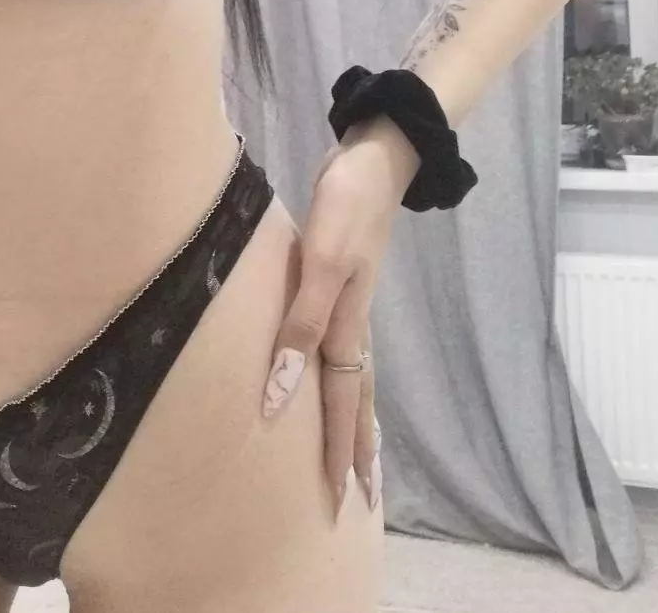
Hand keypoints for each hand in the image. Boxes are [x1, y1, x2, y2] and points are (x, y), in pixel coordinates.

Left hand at [260, 116, 419, 517]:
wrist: (374, 157)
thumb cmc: (345, 205)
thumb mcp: (320, 262)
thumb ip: (302, 323)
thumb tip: (284, 390)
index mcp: (346, 322)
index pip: (342, 401)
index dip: (336, 448)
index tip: (337, 497)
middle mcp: (352, 321)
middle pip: (357, 399)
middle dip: (357, 450)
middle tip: (360, 500)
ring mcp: (351, 302)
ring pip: (355, 376)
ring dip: (356, 420)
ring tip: (359, 458)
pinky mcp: (342, 281)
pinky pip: (343, 347)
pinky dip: (345, 377)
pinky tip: (335, 377)